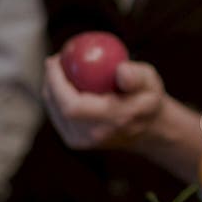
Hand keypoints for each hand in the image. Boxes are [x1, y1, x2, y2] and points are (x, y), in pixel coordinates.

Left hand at [42, 55, 165, 149]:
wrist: (149, 129)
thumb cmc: (148, 98)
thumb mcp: (150, 82)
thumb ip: (137, 76)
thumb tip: (121, 70)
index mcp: (113, 120)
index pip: (73, 106)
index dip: (57, 82)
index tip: (56, 59)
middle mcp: (95, 135)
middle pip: (58, 108)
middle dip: (51, 81)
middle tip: (57, 60)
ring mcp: (83, 142)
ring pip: (54, 111)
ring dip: (52, 88)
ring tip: (61, 69)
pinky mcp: (75, 142)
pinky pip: (57, 116)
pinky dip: (56, 99)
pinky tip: (64, 85)